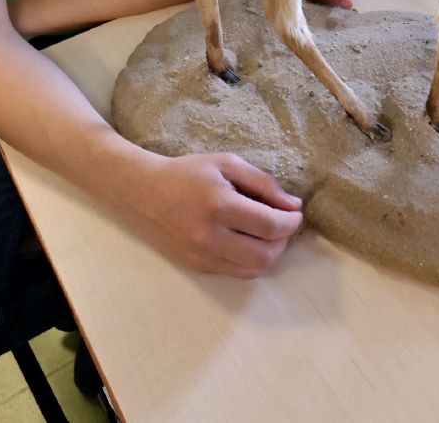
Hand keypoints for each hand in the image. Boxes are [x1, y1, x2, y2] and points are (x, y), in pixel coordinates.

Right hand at [126, 153, 302, 276]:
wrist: (143, 193)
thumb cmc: (187, 173)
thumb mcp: (227, 164)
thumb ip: (263, 184)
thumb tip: (293, 206)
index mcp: (219, 205)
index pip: (270, 226)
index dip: (291, 222)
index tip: (295, 213)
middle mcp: (210, 236)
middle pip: (266, 255)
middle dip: (283, 240)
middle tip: (282, 224)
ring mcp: (202, 256)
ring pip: (253, 269)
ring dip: (269, 254)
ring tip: (266, 234)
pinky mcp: (197, 267)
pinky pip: (236, 273)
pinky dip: (250, 261)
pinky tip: (247, 242)